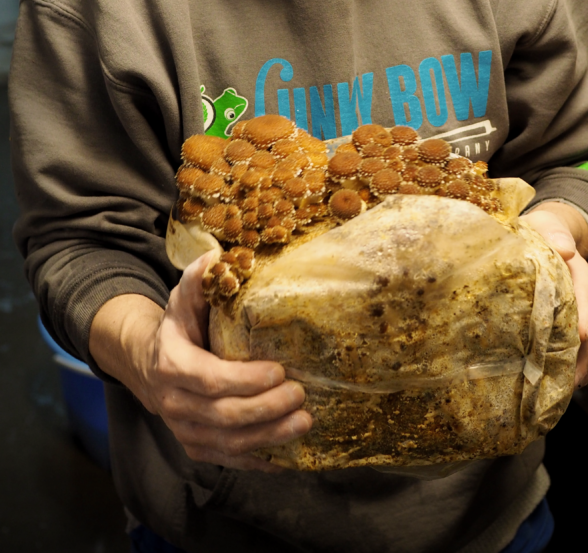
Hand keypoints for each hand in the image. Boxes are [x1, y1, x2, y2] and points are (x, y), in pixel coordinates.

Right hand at [89, 253, 310, 470]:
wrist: (149, 366)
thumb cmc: (177, 330)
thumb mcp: (182, 302)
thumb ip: (194, 282)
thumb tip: (214, 257)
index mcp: (172, 366)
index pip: (209, 379)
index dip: (245, 380)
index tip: (279, 370)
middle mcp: (174, 404)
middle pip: (223, 415)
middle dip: (265, 408)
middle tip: (301, 395)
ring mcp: (185, 430)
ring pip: (229, 444)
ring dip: (269, 436)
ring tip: (305, 422)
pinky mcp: (197, 448)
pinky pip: (229, 461)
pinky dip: (259, 461)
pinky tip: (289, 456)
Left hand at [522, 202, 587, 387]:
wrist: (545, 235)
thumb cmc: (544, 230)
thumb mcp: (549, 226)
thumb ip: (556, 235)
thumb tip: (565, 250)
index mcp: (579, 274)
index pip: (586, 296)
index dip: (585, 316)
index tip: (582, 334)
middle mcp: (582, 297)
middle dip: (584, 353)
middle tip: (574, 379)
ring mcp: (575, 312)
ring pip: (584, 342)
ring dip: (578, 364)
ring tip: (568, 389)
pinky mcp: (563, 322)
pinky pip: (570, 344)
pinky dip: (567, 363)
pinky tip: (559, 384)